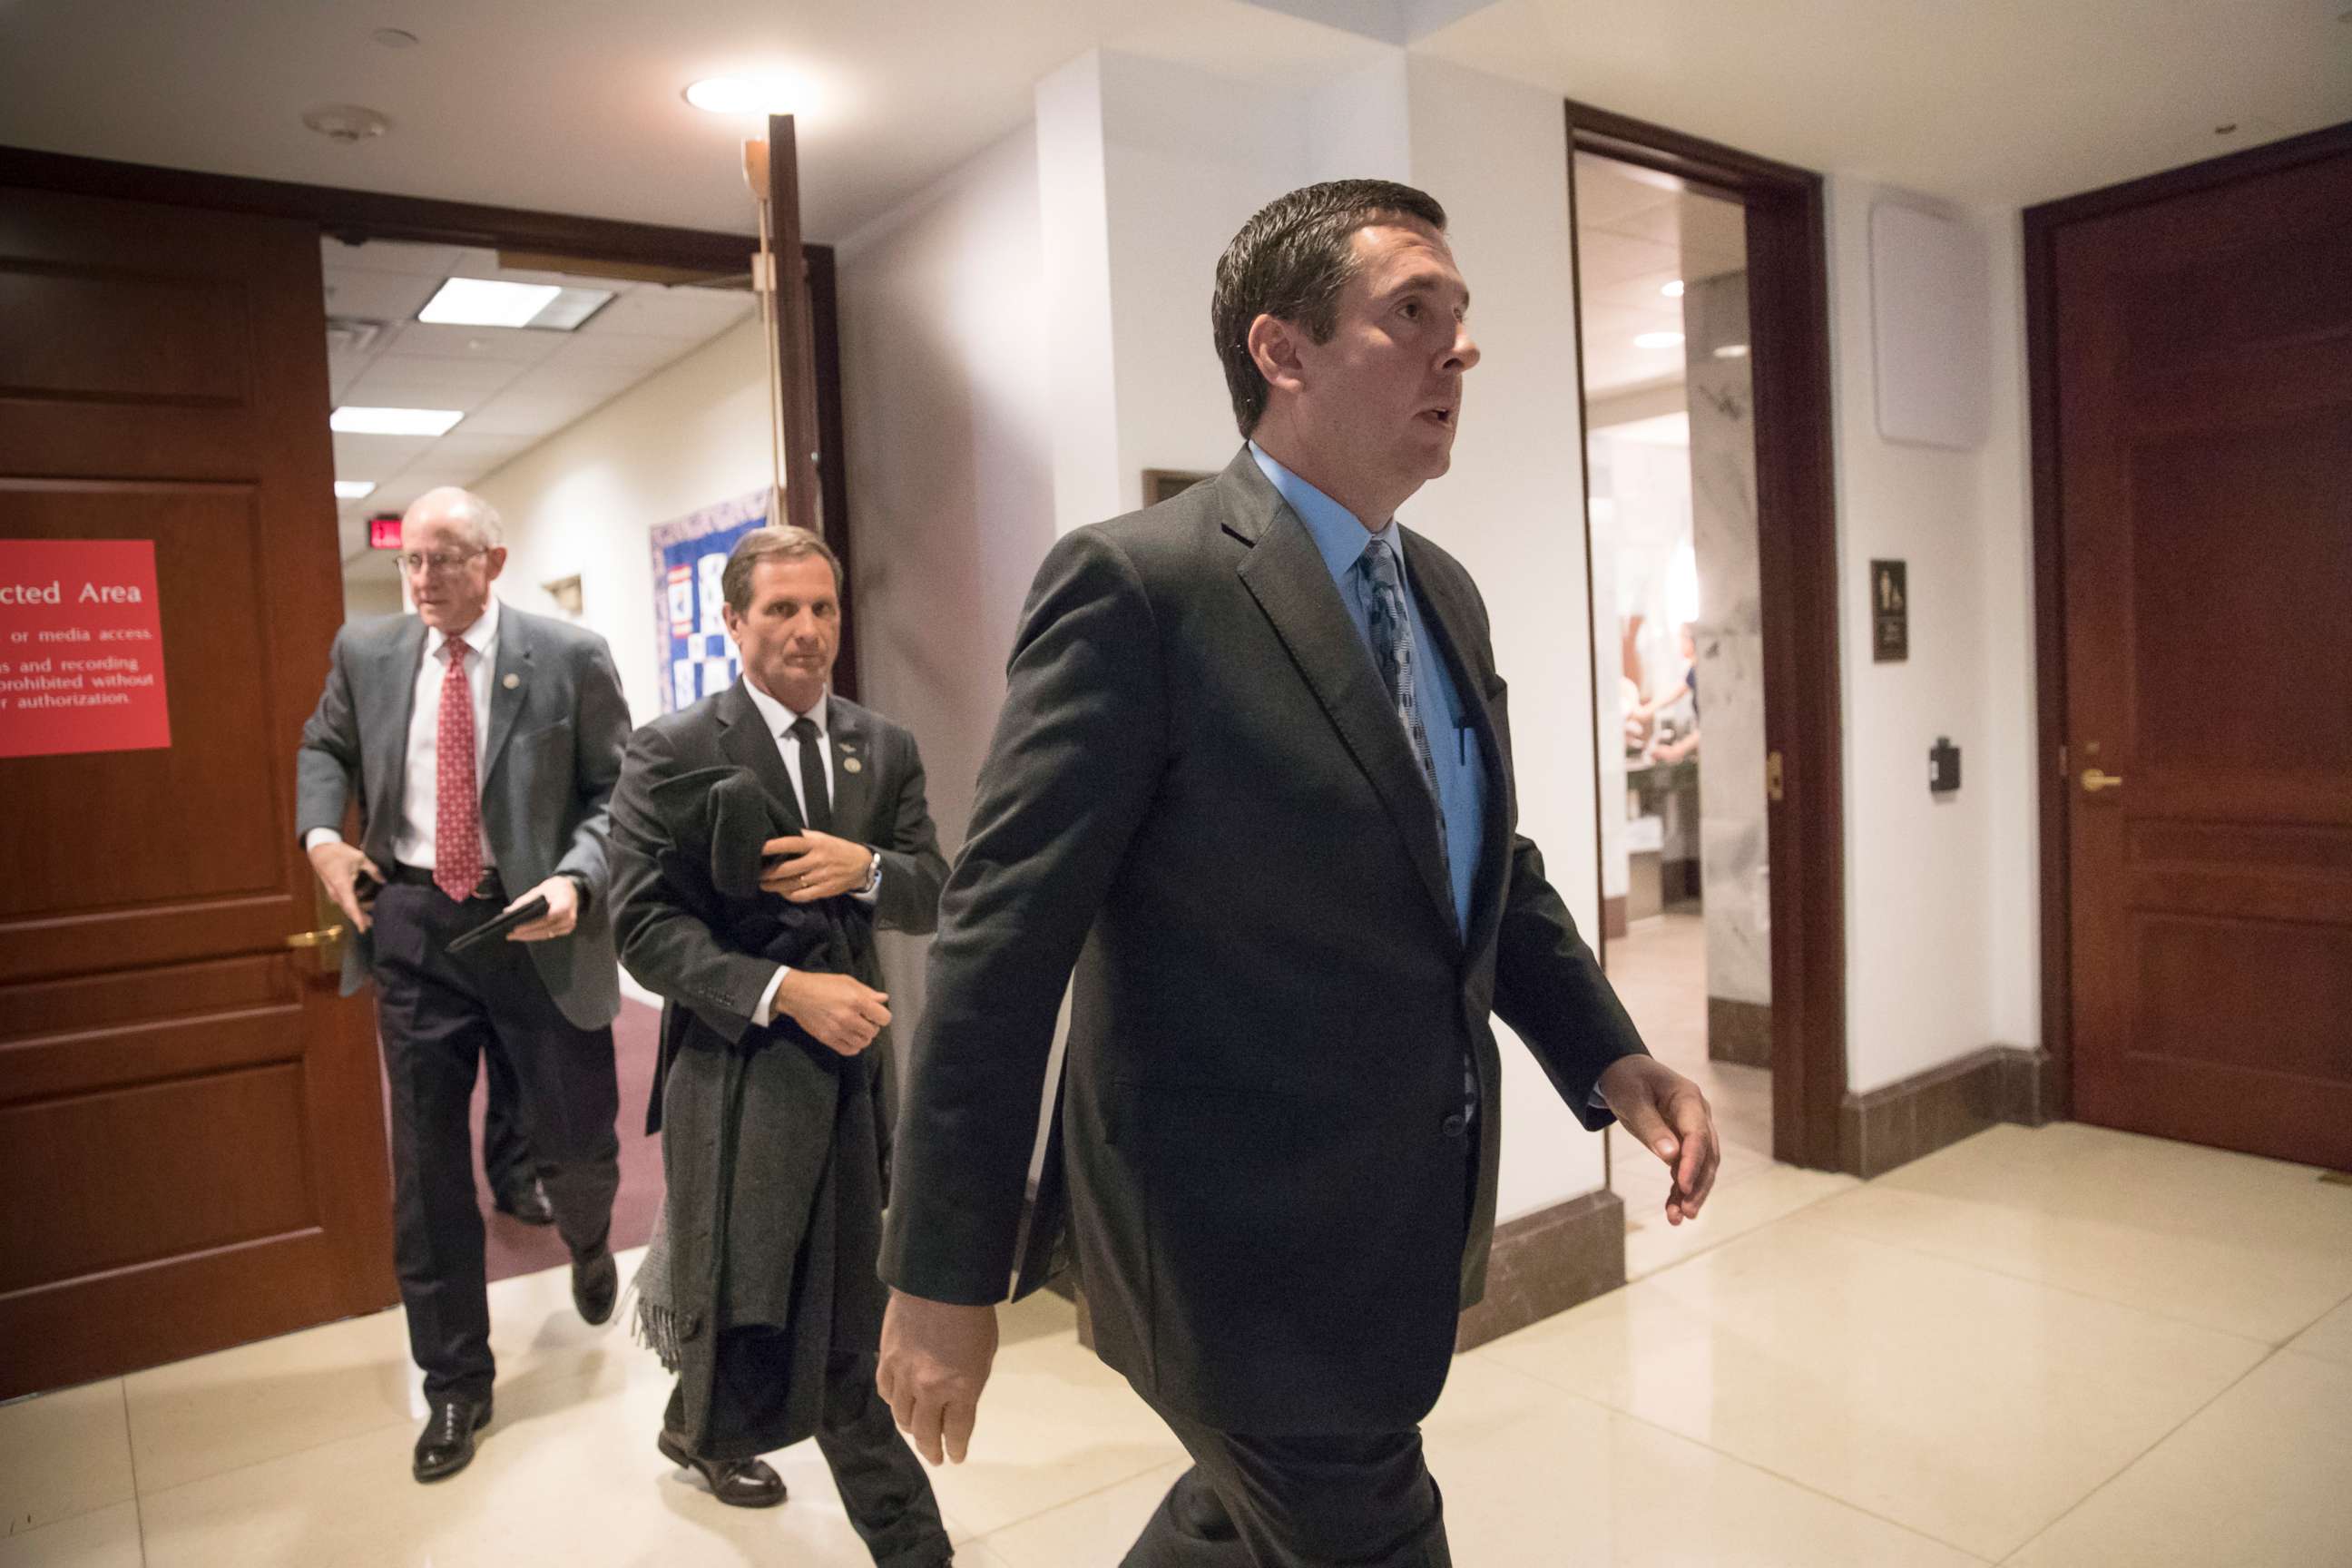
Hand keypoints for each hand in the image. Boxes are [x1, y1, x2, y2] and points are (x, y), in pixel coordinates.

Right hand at [307, 839, 382, 933]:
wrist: (320, 850)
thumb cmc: (339, 853)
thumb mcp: (360, 859)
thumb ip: (373, 870)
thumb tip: (383, 881)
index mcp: (342, 885)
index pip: (351, 906)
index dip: (358, 918)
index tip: (364, 929)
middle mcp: (336, 892)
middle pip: (350, 910)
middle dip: (361, 917)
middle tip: (374, 922)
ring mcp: (333, 892)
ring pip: (348, 906)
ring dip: (359, 909)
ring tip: (373, 910)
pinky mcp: (334, 890)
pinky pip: (345, 900)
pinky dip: (355, 902)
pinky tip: (365, 898)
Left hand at [503, 875, 579, 941]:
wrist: (570, 889)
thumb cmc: (554, 888)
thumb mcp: (539, 890)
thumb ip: (524, 901)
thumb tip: (508, 911)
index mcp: (564, 905)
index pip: (546, 918)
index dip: (531, 925)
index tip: (516, 928)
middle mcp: (569, 917)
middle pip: (545, 929)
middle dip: (526, 933)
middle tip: (510, 935)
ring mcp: (569, 925)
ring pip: (546, 935)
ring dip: (529, 936)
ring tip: (514, 936)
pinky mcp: (566, 929)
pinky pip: (549, 934)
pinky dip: (536, 935)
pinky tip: (525, 935)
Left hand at [760, 831, 874, 902]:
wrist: (861, 865)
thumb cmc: (836, 848)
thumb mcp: (822, 838)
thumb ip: (803, 837)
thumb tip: (779, 833)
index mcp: (816, 844)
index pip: (791, 843)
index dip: (773, 846)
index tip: (759, 848)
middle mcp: (817, 860)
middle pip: (787, 869)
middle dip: (768, 873)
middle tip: (756, 874)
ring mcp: (821, 877)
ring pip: (791, 884)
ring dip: (774, 886)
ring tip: (764, 885)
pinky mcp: (824, 890)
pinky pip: (802, 896)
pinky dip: (789, 895)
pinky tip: (782, 892)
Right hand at [775, 969, 890, 1055]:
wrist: (797, 994)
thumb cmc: (823, 984)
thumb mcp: (847, 982)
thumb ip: (867, 992)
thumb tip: (884, 999)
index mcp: (856, 1001)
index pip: (883, 1018)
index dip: (882, 1016)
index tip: (876, 1013)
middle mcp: (848, 1017)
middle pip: (873, 1032)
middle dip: (872, 1026)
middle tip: (865, 1020)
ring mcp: (837, 1030)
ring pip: (862, 1043)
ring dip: (863, 1037)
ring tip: (857, 1029)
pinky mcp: (827, 1038)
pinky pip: (848, 1050)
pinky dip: (854, 1047)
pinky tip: (850, 1037)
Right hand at [877, 1290, 997, 1464]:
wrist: (939, 1280)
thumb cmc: (972, 1312)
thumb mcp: (984, 1353)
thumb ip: (970, 1382)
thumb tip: (958, 1400)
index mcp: (962, 1388)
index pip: (957, 1432)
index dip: (955, 1448)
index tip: (955, 1457)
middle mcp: (930, 1389)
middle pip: (926, 1433)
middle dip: (932, 1449)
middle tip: (936, 1457)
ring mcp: (904, 1376)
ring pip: (902, 1417)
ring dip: (911, 1429)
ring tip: (917, 1434)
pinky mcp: (886, 1360)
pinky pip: (886, 1392)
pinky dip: (894, 1402)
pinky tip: (899, 1405)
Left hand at [1597, 1055, 1719, 1225]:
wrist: (1624, 1072)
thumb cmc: (1627, 1080)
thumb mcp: (1632, 1099)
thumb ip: (1651, 1126)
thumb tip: (1670, 1157)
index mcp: (1689, 1099)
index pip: (1698, 1135)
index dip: (1692, 1162)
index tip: (1683, 1186)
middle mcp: (1698, 1116)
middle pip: (1707, 1155)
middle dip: (1698, 1185)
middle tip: (1686, 1211)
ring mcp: (1693, 1131)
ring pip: (1701, 1167)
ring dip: (1691, 1193)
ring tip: (1676, 1219)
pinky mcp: (1682, 1145)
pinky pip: (1685, 1170)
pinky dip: (1680, 1191)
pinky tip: (1672, 1212)